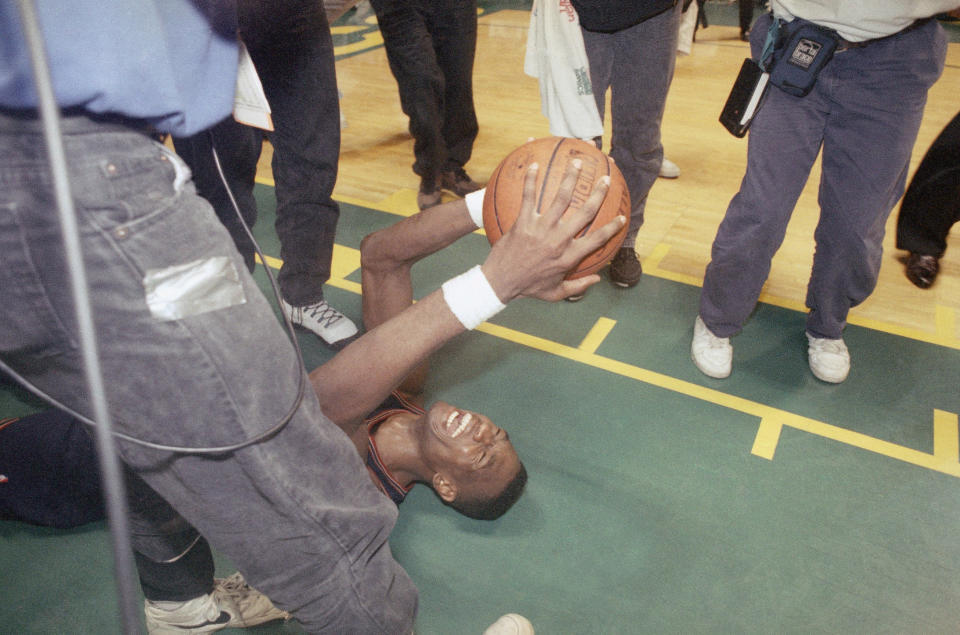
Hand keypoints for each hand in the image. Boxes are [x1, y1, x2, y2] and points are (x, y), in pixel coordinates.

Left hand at [481, 160, 625, 302]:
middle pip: (586, 212)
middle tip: (605, 179)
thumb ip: (578, 286)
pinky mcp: (523, 222)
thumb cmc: (528, 287)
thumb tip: (597, 279)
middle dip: (598, 193)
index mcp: (570, 256)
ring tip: (578, 162)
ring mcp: (541, 228)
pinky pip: (529, 196)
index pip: (598, 239)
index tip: (622, 216)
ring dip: (571, 177)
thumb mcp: (556, 293)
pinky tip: (534, 164)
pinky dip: (531, 179)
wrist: (500, 282)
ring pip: (561, 198)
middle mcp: (559, 240)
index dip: (613, 227)